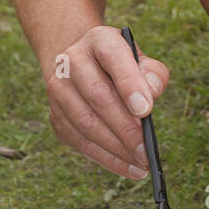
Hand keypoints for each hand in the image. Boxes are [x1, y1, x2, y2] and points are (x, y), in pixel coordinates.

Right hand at [46, 25, 169, 179]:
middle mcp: (71, 61)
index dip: (129, 83)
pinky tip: (129, 168)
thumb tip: (152, 94)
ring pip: (85, 123)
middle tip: (147, 150)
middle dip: (125, 127)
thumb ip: (153, 73)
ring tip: (142, 163)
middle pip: (98, 96)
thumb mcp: (140, 59)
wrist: (80, 63)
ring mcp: (58, 89)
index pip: (112, 56)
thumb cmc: (120, 65)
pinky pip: (80, 142)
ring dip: (116, 148)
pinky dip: (106, 158)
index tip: (146, 110)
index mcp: (98, 40)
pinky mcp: (55, 116)